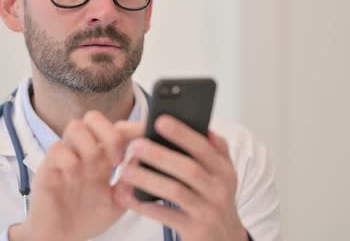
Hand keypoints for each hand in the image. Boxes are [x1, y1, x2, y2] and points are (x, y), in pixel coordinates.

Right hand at [9, 111, 143, 240]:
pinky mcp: (48, 167)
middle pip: (94, 118)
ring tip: (94, 172)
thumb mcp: (118, 202)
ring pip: (75, 127)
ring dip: (90, 148)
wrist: (61, 238)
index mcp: (103, 156)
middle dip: (110, 134)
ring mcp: (66, 157)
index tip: (147, 135)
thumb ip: (131, 182)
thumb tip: (146, 161)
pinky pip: (57, 149)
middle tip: (117, 160)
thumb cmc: (88, 218)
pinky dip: (70, 161)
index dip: (133, 128)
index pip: (118, 129)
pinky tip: (75, 179)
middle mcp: (84, 151)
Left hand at [113, 115, 247, 240]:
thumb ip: (214, 151)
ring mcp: (208, 211)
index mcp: (224, 170)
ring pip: (175, 191)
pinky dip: (146, 205)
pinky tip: (128, 196)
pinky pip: (166, 215)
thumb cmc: (214, 200)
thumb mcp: (221, 175)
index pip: (204, 147)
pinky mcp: (196, 230)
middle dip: (160, 155)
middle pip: (188, 168)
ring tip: (125, 170)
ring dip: (148, 179)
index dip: (182, 133)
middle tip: (135, 145)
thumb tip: (202, 126)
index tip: (159, 121)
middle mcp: (219, 189)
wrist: (225, 240)